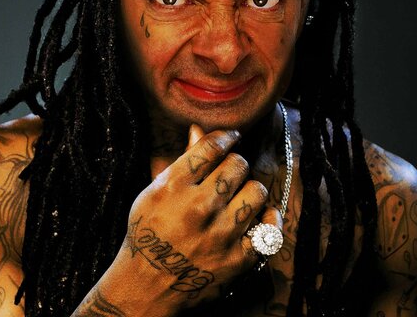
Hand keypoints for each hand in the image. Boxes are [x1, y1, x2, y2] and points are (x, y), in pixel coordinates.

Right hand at [117, 125, 281, 310]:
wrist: (147, 286)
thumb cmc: (149, 233)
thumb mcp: (154, 193)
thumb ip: (182, 162)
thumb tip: (200, 129)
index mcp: (173, 187)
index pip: (212, 146)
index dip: (226, 136)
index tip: (231, 138)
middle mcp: (198, 208)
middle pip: (238, 164)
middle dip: (236, 164)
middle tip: (230, 173)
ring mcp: (220, 235)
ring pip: (257, 190)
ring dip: (250, 190)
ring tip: (240, 197)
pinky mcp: (238, 259)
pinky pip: (269, 228)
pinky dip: (267, 220)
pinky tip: (256, 218)